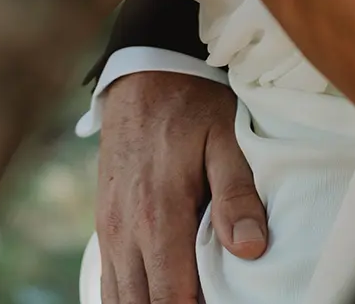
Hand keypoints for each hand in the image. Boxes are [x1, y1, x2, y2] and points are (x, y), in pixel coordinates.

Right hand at [98, 70, 267, 303]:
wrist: (143, 73)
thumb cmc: (192, 102)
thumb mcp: (226, 135)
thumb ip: (237, 192)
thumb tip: (251, 249)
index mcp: (159, 215)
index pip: (172, 300)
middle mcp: (124, 231)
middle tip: (211, 300)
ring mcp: (108, 231)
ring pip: (119, 302)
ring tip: (189, 297)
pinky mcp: (103, 226)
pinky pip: (109, 283)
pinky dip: (132, 298)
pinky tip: (159, 293)